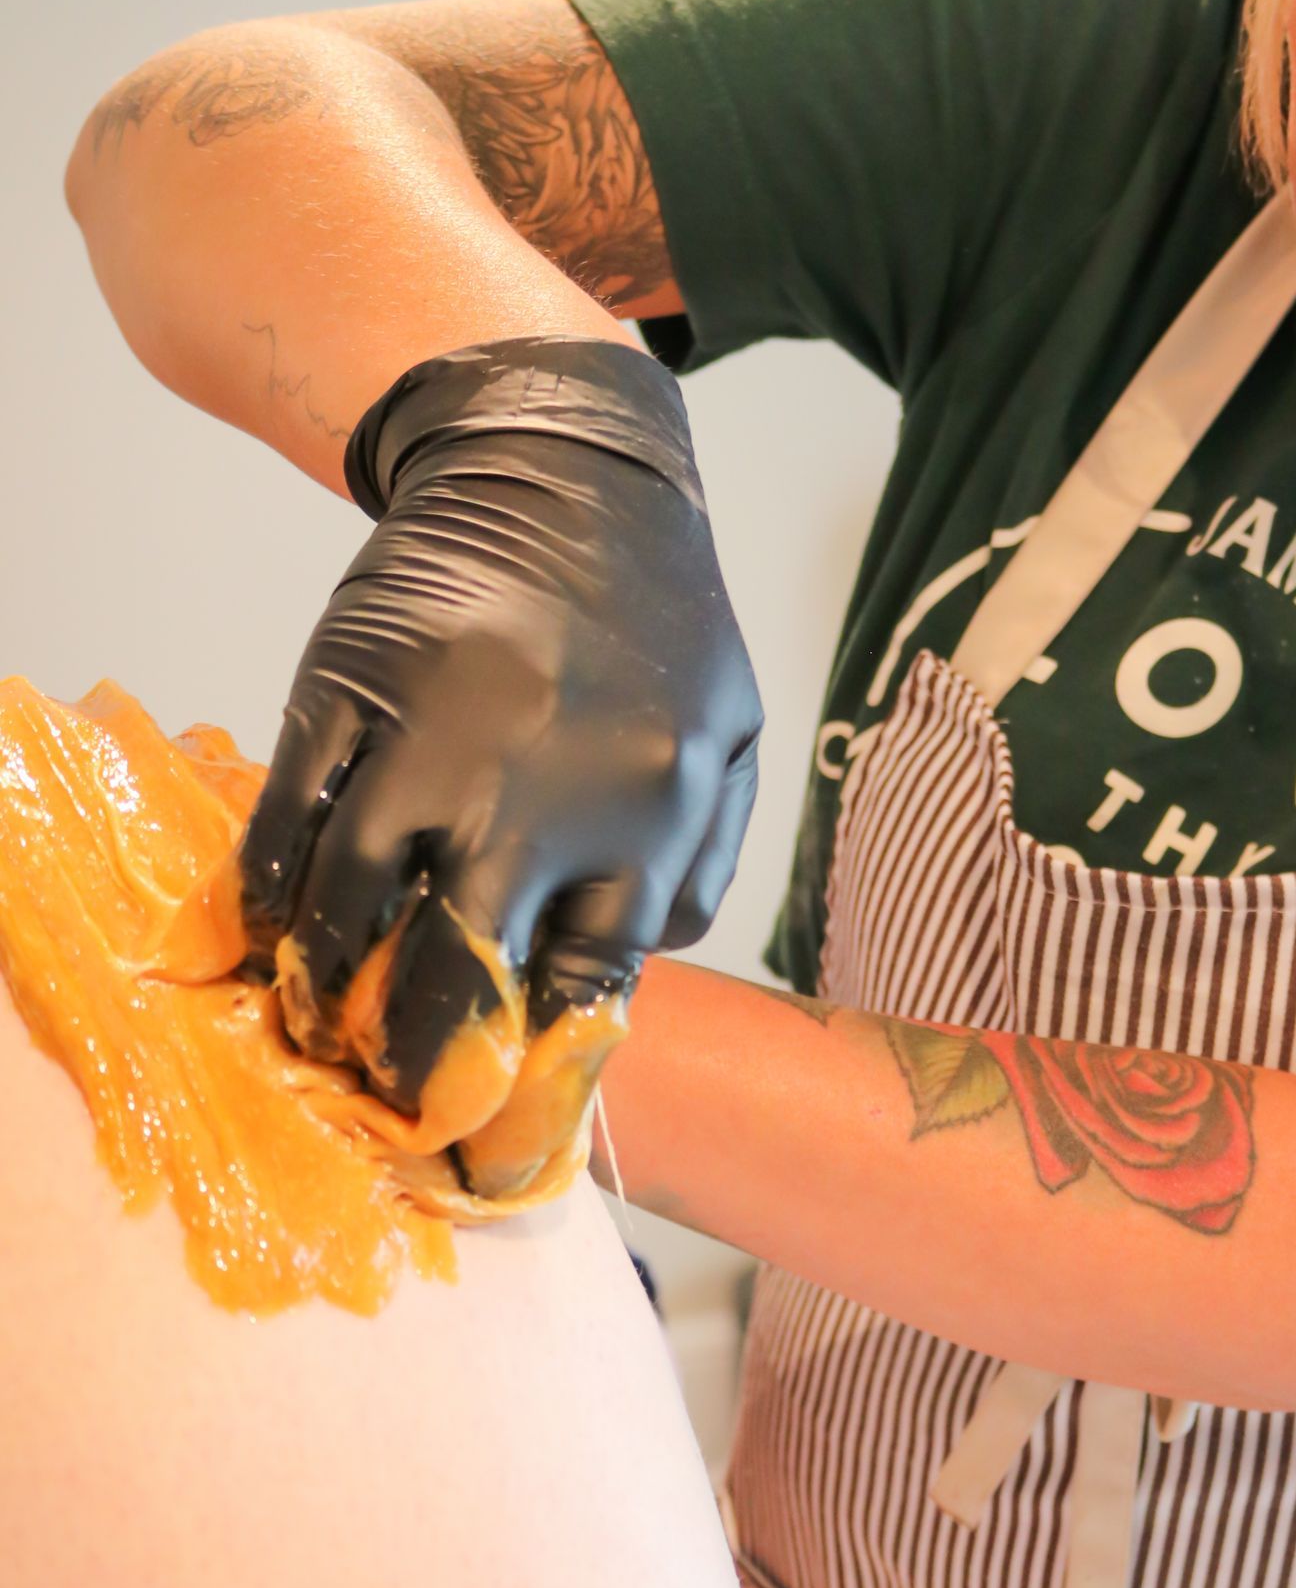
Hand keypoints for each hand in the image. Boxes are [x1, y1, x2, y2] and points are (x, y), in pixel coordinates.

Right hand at [235, 337, 761, 1180]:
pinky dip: (273, 900)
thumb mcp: (731, 736)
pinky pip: (289, 824)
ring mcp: (427, 739)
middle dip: (416, 1063)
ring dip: (324, 991)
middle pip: (452, 976)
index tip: (494, 1122)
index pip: (578, 988)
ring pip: (347, 911)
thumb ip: (699, 866)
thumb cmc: (657, 615)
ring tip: (323, 1029)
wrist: (563, 465)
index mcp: (643, 815)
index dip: (530, 1072)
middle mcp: (532, 792)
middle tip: (395, 1100)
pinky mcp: (345, 692)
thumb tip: (634, 979)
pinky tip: (279, 940)